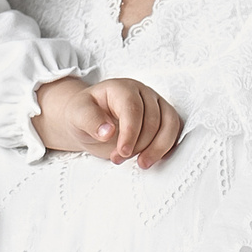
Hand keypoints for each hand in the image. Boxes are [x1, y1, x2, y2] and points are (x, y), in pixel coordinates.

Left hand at [33, 75, 183, 168]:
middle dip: (139, 144)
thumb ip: (90, 121)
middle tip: (119, 159)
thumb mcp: (77, 115)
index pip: (132, 108)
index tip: (122, 152)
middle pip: (152, 119)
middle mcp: (142, 93)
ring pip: (169, 124)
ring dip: (158, 147)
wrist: (90, 119)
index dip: (130, 132)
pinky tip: (155, 158)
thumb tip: (107, 132)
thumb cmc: (84, 114)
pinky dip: (167, 146)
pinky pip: (174, 131)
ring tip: (142, 164)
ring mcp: (155, 104)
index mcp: (121, 88)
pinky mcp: (163, 117)